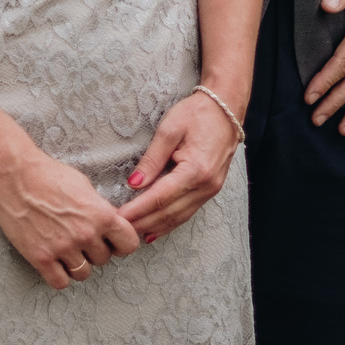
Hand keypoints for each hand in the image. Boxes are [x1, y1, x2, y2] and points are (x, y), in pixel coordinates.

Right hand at [0, 149, 142, 287]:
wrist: (16, 176)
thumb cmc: (50, 175)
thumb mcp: (85, 187)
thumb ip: (101, 209)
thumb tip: (112, 225)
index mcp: (102, 215)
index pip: (129, 245)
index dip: (122, 244)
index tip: (113, 241)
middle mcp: (85, 234)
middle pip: (104, 259)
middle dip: (95, 251)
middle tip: (81, 239)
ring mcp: (63, 248)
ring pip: (83, 273)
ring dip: (78, 264)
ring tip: (68, 250)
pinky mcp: (41, 258)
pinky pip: (60, 282)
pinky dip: (60, 276)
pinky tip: (55, 263)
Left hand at [119, 88, 243, 241]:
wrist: (226, 109)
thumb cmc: (197, 114)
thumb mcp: (169, 130)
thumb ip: (151, 159)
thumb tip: (133, 184)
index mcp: (196, 170)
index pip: (160, 197)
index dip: (137, 210)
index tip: (118, 218)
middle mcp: (206, 185)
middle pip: (169, 212)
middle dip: (143, 223)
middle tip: (119, 230)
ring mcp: (211, 190)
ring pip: (179, 217)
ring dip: (155, 227)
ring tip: (132, 234)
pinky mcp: (210, 189)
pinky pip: (188, 212)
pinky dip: (170, 223)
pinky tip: (154, 230)